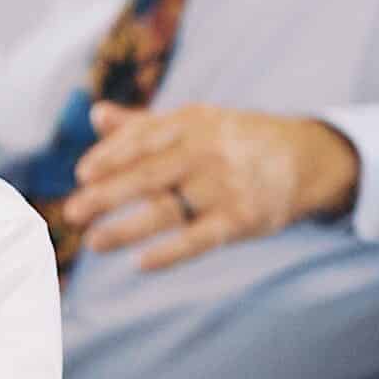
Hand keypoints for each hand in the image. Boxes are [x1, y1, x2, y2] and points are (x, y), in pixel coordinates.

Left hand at [62, 103, 358, 269]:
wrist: (306, 157)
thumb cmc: (235, 140)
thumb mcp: (195, 123)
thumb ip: (143, 124)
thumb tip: (96, 114)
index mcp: (192, 123)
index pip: (144, 138)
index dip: (112, 156)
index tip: (82, 173)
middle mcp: (207, 152)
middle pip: (150, 175)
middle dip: (108, 194)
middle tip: (72, 213)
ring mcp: (226, 187)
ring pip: (169, 210)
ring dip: (129, 229)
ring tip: (95, 243)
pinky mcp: (243, 219)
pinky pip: (201, 238)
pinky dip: (171, 253)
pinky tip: (141, 264)